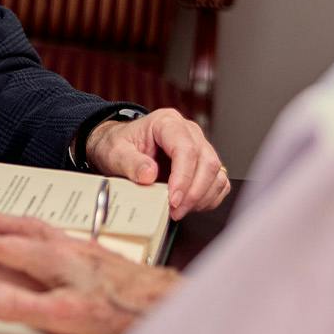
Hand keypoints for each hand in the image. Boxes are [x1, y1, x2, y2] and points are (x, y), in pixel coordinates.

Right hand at [0, 211, 180, 333]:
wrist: (160, 306)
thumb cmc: (116, 311)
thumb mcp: (60, 316)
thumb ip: (19, 305)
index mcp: (54, 259)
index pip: (13, 248)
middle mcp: (69, 248)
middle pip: (28, 229)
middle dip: (3, 223)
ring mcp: (87, 251)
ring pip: (47, 230)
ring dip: (23, 225)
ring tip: (12, 223)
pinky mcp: (102, 258)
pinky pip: (64, 237)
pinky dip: (48, 234)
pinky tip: (54, 243)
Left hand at [87, 109, 229, 218]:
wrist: (117, 147)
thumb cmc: (118, 145)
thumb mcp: (115, 152)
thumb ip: (131, 163)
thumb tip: (149, 175)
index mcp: (167, 122)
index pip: (185, 149)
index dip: (183, 177)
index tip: (173, 199)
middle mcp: (188, 132)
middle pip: (206, 162)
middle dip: (193, 193)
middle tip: (174, 211)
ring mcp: (199, 147)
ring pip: (216, 174)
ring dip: (201, 198)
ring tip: (179, 211)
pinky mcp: (203, 164)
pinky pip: (219, 183)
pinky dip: (208, 199)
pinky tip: (190, 206)